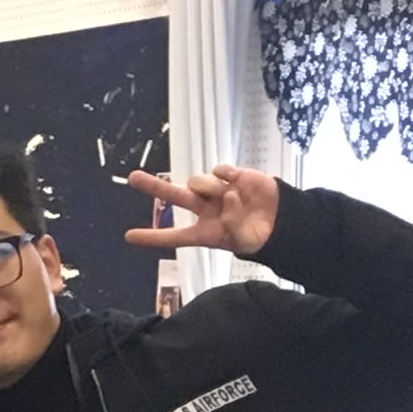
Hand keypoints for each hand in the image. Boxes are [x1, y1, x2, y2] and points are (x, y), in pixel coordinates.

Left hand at [122, 164, 279, 258]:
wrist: (284, 220)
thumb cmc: (259, 235)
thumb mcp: (245, 242)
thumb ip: (233, 225)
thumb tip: (228, 198)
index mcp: (205, 232)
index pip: (175, 236)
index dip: (153, 237)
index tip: (129, 236)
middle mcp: (206, 209)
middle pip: (175, 197)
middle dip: (154, 186)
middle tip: (132, 177)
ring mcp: (217, 191)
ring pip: (197, 181)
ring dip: (208, 187)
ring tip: (231, 196)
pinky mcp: (233, 176)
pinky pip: (218, 169)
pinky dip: (224, 173)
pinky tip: (234, 179)